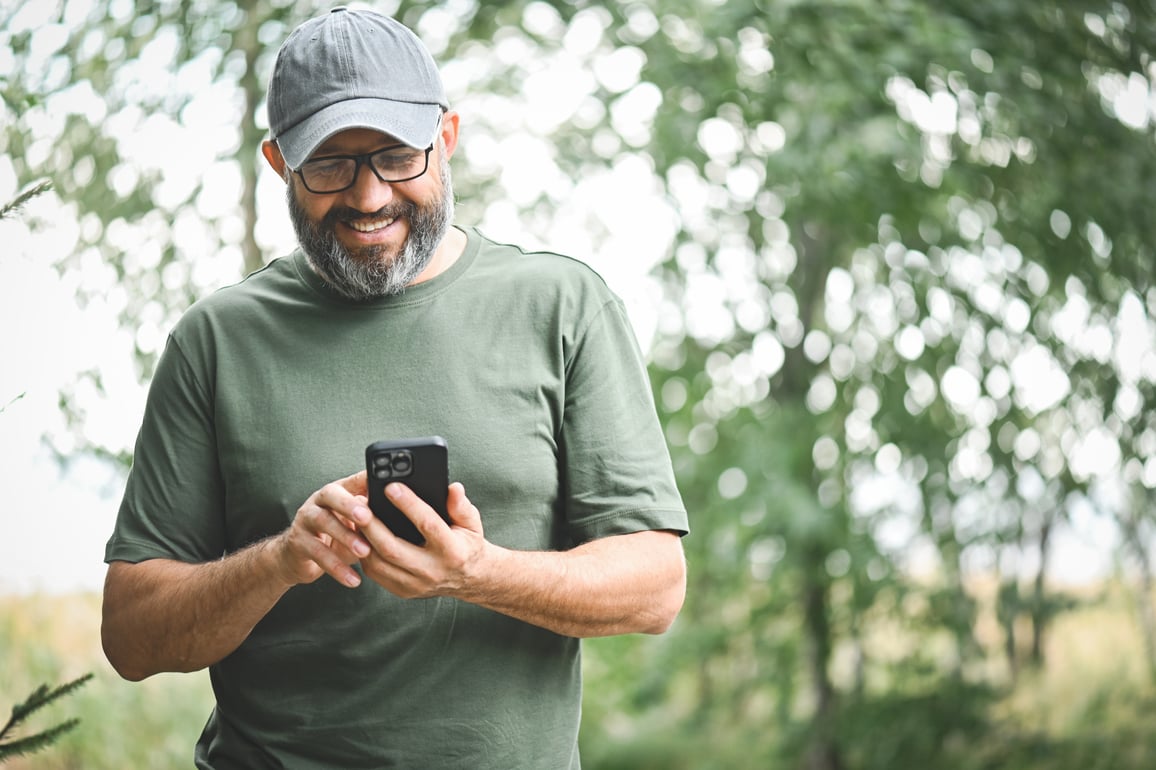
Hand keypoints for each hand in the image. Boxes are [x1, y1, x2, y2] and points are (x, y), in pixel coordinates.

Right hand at [271, 471, 375, 588]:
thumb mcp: (355, 525)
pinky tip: (353, 579)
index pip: (354, 480)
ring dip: (345, 536)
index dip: (367, 479)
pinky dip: (336, 567)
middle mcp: (320, 500)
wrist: (297, 557)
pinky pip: (317, 552)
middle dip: (349, 505)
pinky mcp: (298, 542)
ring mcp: (306, 519)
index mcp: (339, 492)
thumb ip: (373, 519)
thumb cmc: (335, 537)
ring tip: (364, 551)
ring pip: (323, 521)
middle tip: (367, 517)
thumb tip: (403, 520)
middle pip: (332, 494)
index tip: (384, 485)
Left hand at [356, 481, 487, 598]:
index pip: (427, 524)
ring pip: (378, 562)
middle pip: (392, 548)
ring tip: (355, 516)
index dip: (408, 504)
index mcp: (452, 551)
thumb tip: (453, 488)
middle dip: (371, 524)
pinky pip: (375, 572)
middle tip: (358, 502)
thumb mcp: (471, 523)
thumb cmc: (467, 544)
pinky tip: (361, 535)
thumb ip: (461, 505)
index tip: (391, 486)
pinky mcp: (402, 590)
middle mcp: (432, 571)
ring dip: (362, 539)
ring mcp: (415, 584)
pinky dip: (364, 553)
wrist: (469, 580)